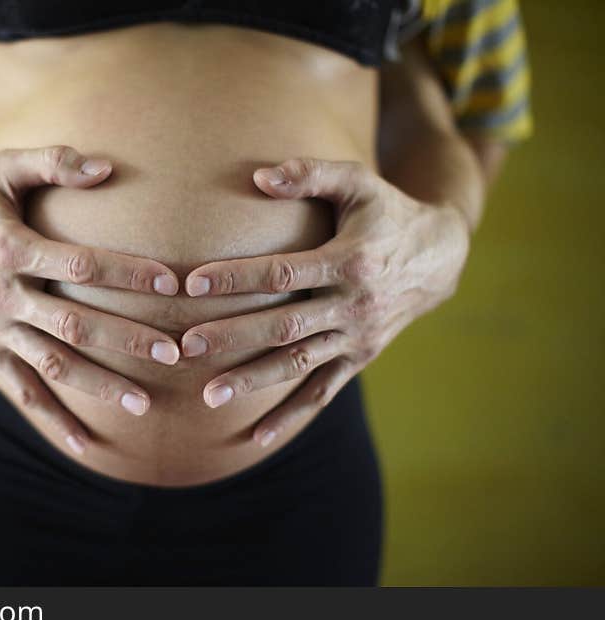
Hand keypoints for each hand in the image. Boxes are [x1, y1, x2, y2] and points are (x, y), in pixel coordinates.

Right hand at [0, 146, 181, 451]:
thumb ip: (51, 162)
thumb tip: (107, 167)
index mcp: (9, 248)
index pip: (81, 264)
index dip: (128, 274)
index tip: (171, 283)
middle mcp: (1, 296)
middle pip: (74, 323)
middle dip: (126, 340)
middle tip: (174, 354)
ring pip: (53, 365)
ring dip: (99, 386)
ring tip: (144, 406)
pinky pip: (23, 392)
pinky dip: (54, 421)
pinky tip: (87, 446)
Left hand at [181, 158, 470, 446]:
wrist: (441, 257)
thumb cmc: (388, 213)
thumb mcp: (359, 183)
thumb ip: (311, 174)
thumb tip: (258, 178)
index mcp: (350, 260)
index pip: (282, 272)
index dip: (236, 278)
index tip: (191, 284)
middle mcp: (354, 304)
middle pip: (283, 325)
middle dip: (231, 337)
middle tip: (184, 346)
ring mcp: (357, 336)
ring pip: (298, 364)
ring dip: (253, 382)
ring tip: (207, 398)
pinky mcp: (360, 357)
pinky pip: (323, 391)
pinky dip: (291, 415)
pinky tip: (257, 438)